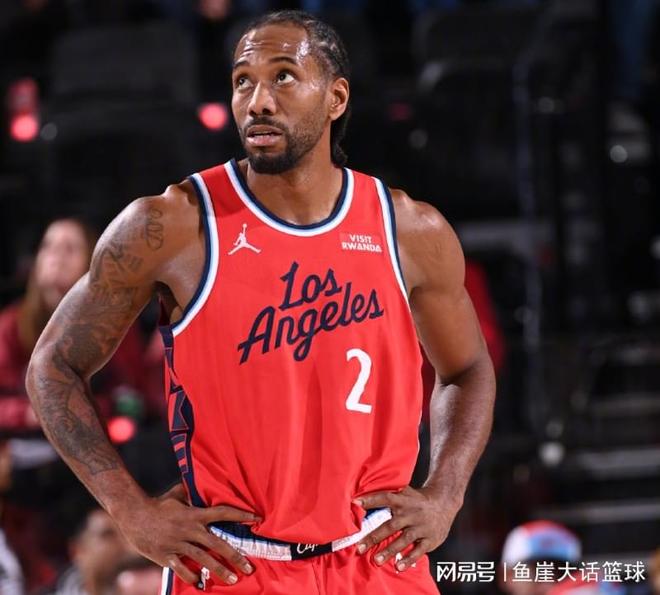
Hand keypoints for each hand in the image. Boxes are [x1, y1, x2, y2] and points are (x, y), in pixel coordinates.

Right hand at [117, 486, 260, 585]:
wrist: (133, 514)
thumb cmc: (158, 503)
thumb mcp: (177, 494)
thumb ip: (192, 491)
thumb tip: (203, 479)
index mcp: (195, 514)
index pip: (223, 512)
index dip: (241, 514)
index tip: (256, 518)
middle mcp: (190, 529)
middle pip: (218, 543)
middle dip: (235, 556)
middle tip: (249, 567)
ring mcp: (178, 543)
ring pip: (203, 559)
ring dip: (219, 570)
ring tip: (232, 579)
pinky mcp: (166, 555)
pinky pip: (181, 568)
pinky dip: (191, 576)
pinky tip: (200, 583)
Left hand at [353, 485, 460, 571]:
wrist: (444, 502)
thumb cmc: (417, 500)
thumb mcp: (405, 493)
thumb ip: (388, 495)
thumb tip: (363, 499)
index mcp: (403, 500)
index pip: (385, 498)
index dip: (371, 499)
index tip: (355, 503)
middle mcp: (411, 513)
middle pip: (390, 525)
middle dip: (374, 537)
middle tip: (360, 547)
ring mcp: (421, 526)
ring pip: (404, 539)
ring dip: (390, 550)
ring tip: (376, 560)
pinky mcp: (430, 539)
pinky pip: (419, 550)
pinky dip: (409, 559)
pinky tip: (399, 566)